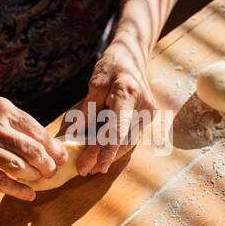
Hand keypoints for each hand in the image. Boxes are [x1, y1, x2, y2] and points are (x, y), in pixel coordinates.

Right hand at [0, 97, 66, 200]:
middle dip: (47, 164)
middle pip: (31, 150)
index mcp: (4, 110)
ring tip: (41, 179)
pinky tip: (29, 195)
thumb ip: (19, 125)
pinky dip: (17, 190)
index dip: (53, 147)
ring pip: (17, 166)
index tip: (62, 157)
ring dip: (34, 175)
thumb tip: (49, 145)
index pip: (37, 131)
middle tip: (53, 171)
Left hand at [77, 33, 156, 175]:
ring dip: (109, 156)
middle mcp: (143, 106)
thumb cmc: (112, 67)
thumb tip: (76, 137)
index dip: (108, 149)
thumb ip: (88, 111)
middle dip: (102, 156)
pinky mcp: (147, 118)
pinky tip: (103, 159)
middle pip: (123, 139)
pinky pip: (131, 138)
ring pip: (128, 143)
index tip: (97, 166)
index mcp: (128, 93)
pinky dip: (117, 149)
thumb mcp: (95, 84)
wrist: (133, 56)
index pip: (118, 127)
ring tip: (90, 167)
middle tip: (83, 169)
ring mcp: (148, 113)